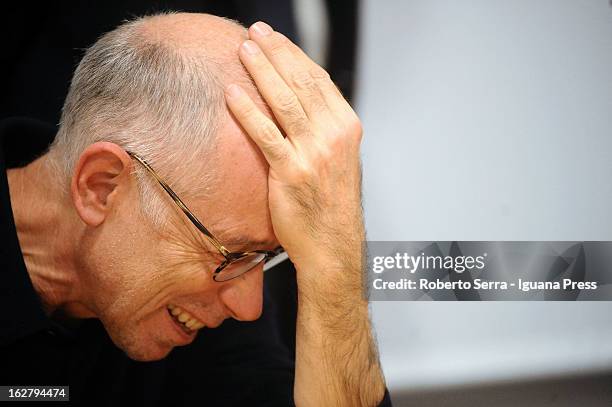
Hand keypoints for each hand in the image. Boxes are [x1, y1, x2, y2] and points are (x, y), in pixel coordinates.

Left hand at [225, 21, 363, 285]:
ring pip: (284, 101)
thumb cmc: (332, 204)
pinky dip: (248, 111)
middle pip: (301, 83)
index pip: (319, 80)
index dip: (294, 56)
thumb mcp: (338, 159)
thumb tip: (298, 103)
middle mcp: (334, 135)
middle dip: (276, 53)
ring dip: (261, 71)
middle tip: (256, 33)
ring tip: (243, 49)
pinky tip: (232, 92)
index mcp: (347, 128)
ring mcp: (314, 153)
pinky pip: (265, 134)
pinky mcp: (291, 172)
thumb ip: (321, 128)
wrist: (332, 246)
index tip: (276, 40)